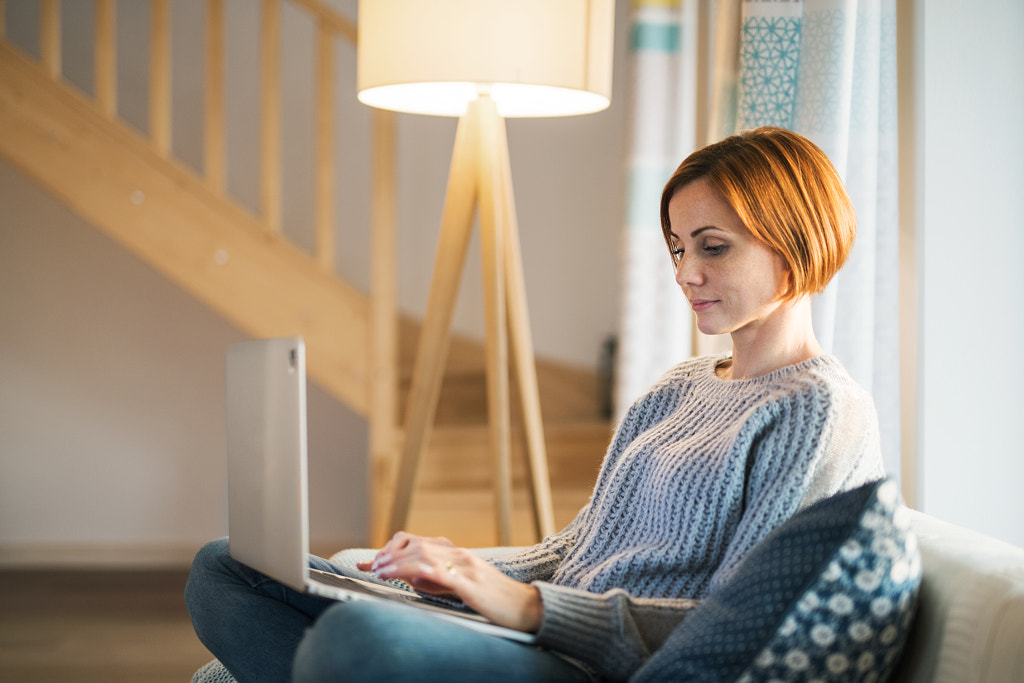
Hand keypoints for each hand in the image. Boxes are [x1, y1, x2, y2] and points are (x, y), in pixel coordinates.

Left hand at [355, 532, 542, 632]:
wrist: (526, 608)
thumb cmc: (495, 600)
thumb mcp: (463, 586)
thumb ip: (440, 579)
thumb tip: (413, 577)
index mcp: (458, 555)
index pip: (419, 544)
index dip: (393, 549)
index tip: (374, 561)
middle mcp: (460, 555)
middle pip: (417, 545)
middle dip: (390, 554)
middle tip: (371, 565)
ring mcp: (467, 567)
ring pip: (425, 555)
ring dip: (398, 561)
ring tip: (380, 570)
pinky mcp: (471, 584)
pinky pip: (443, 572)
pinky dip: (420, 571)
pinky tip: (407, 574)